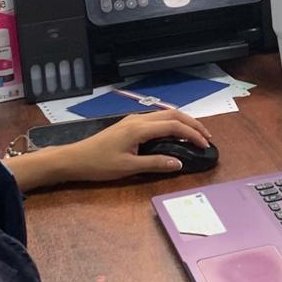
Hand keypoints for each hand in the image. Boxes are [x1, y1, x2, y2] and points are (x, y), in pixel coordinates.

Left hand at [66, 109, 213, 181]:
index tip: (205, 145)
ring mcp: (133, 120)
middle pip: (173, 115)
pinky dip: (172, 123)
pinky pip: (157, 118)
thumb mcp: (128, 168)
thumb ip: (155, 163)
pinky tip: (175, 133)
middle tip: (207, 137)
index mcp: (140, 128)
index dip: (192, 134)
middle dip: (192, 123)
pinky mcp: (130, 124)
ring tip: (195, 133)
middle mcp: (139, 119)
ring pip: (165, 114)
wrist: (75, 159)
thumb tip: (179, 163)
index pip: (174, 126)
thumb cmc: (99, 164)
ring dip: (183, 121)